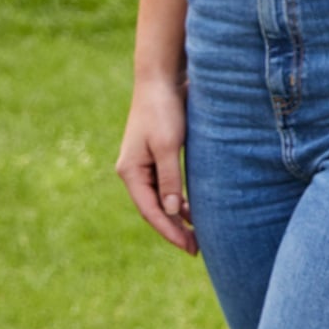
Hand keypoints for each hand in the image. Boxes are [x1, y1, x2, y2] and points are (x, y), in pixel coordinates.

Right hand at [116, 73, 195, 253]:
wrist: (160, 80)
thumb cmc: (164, 110)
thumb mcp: (169, 146)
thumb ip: (170, 179)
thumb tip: (173, 211)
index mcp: (131, 172)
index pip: (151, 211)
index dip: (169, 231)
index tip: (188, 247)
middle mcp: (134, 172)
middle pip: (154, 209)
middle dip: (174, 229)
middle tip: (196, 248)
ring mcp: (143, 164)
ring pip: (160, 199)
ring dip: (177, 217)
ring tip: (197, 235)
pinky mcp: (156, 156)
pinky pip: (165, 186)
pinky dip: (178, 199)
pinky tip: (192, 209)